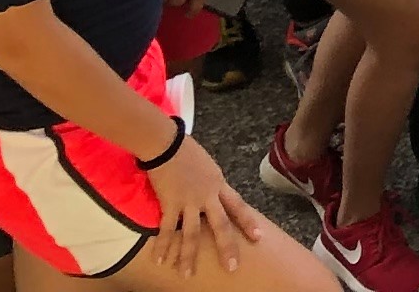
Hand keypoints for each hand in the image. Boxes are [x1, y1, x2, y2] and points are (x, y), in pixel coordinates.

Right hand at [148, 136, 272, 267]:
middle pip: (221, 224)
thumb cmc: (188, 152)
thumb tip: (214, 196)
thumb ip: (213, 184)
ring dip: (188, 255)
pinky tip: (160, 260)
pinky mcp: (170, 203)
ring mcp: (189, 201)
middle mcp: (207, 195)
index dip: (248, 222)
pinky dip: (163, 246)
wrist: (168, 144)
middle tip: (232, 267)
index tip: (258, 237)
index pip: (238, 206)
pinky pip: (167, 229)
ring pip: (191, 233)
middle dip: (226, 246)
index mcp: (219, 185)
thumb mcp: (209, 167)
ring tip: (187, 274)